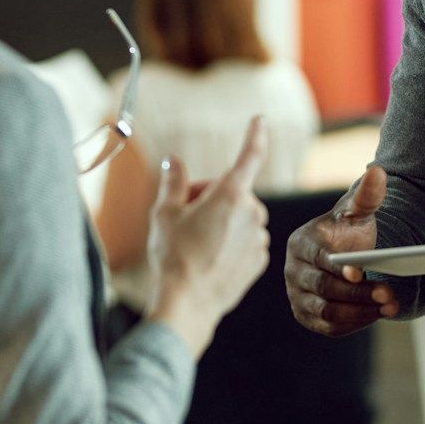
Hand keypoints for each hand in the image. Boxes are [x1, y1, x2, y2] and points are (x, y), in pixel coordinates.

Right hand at [145, 117, 270, 355]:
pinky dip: (229, 244)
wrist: (187, 304)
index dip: (255, 134)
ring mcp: (258, 238)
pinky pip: (244, 241)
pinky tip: (208, 259)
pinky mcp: (259, 261)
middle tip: (183, 216)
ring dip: (219, 222)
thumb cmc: (173, 256)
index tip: (260, 120)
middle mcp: (252, 213)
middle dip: (209, 197)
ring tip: (193, 243)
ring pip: (238, 218)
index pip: (249, 155)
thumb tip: (175, 161)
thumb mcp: (164, 213)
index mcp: (230, 195)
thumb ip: (174, 181)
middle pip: (231, 192)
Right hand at [285, 164, 399, 336]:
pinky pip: (329, 327)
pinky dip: (355, 324)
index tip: (361, 271)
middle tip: (388, 293)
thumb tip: (377, 171)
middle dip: (357, 293)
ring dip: (360, 312)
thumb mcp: (358, 212)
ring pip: (327, 312)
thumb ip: (367, 195)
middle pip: (323, 288)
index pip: (318, 259)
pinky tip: (378, 315)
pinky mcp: (308, 318)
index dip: (339, 267)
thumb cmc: (349, 232)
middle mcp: (293, 272)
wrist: (345, 255)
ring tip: (390, 307)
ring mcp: (298, 297)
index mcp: (300, 244)